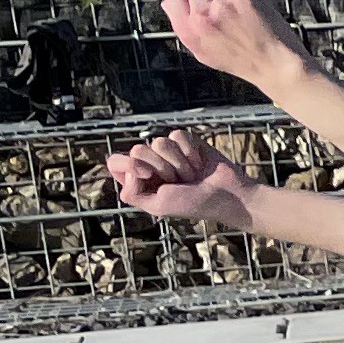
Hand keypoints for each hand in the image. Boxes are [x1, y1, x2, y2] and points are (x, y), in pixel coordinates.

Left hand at [106, 127, 257, 228]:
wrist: (228, 196)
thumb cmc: (195, 204)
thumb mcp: (157, 206)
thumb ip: (132, 193)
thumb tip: (132, 166)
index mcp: (139, 181)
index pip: (115, 162)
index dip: (127, 165)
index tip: (147, 175)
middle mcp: (152, 165)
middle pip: (137, 149)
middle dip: (161, 167)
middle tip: (177, 181)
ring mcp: (169, 152)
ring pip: (159, 141)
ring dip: (179, 163)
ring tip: (192, 175)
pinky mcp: (187, 142)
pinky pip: (178, 135)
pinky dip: (190, 151)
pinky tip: (200, 163)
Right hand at [159, 0, 312, 97]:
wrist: (277, 66)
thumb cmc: (242, 61)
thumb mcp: (205, 53)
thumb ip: (186, 27)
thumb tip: (169, 1)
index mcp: (190, 32)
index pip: (173, 0)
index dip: (186, 0)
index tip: (199, 6)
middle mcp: (202, 17)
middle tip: (229, 17)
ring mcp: (223, 4)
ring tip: (247, 22)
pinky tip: (257, 14)